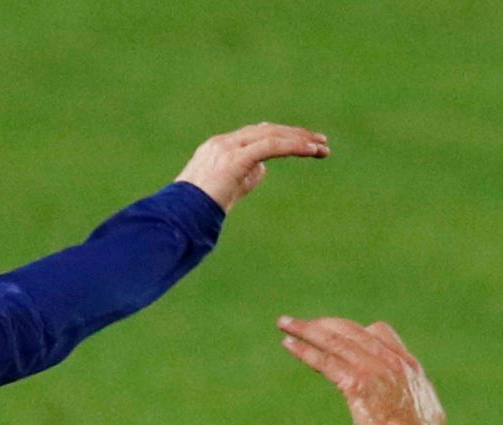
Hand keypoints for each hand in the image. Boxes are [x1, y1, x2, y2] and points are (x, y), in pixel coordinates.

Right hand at [177, 123, 329, 208]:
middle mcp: (223, 142)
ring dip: (299, 140)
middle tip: (321, 143)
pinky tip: (311, 151)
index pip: (255, 134)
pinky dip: (293, 146)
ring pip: (271, 134)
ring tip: (322, 147)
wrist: (179, 217)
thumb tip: (262, 170)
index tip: (303, 145)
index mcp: (218, 147)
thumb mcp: (225, 191)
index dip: (281, 137)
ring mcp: (228, 148)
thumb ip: (244, 177)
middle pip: (266, 130)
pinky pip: (270, 146)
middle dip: (295, 134)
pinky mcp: (235, 159)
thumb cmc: (197, 212)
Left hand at [278, 316, 447, 424]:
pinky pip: (325, 360)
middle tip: (301, 324)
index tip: (337, 334)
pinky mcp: (357, 383)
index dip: (354, 331)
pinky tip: (288, 344)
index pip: (378, 333)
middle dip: (324, 324)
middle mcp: (390, 360)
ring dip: (306, 330)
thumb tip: (418, 412)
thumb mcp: (426, 415)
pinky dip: (305, 350)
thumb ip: (413, 403)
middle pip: (351, 330)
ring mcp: (374, 369)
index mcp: (408, 366)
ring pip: (334, 340)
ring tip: (285, 323)